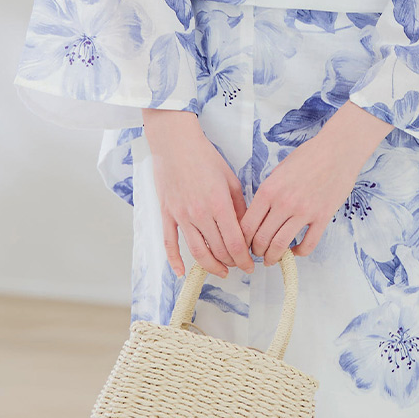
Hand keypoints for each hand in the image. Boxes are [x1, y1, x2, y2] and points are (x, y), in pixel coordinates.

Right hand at [142, 108, 254, 279]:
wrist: (176, 144)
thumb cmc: (205, 157)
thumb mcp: (231, 179)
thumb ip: (240, 206)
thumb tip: (247, 229)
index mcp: (219, 204)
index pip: (234, 243)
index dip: (244, 259)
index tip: (250, 266)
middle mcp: (200, 214)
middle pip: (218, 250)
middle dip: (232, 262)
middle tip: (240, 266)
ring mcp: (181, 216)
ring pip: (197, 252)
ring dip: (211, 266)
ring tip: (222, 271)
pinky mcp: (167, 214)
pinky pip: (169, 243)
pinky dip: (174, 261)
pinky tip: (181, 273)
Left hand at [239, 100, 393, 263]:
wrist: (338, 150)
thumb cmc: (308, 156)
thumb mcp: (279, 171)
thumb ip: (267, 193)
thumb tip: (258, 215)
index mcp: (268, 190)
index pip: (247, 225)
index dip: (241, 240)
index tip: (243, 245)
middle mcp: (283, 203)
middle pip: (261, 239)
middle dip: (256, 251)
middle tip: (257, 253)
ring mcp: (304, 211)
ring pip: (281, 246)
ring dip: (273, 257)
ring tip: (271, 259)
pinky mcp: (322, 217)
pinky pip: (308, 245)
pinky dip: (299, 253)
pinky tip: (295, 251)